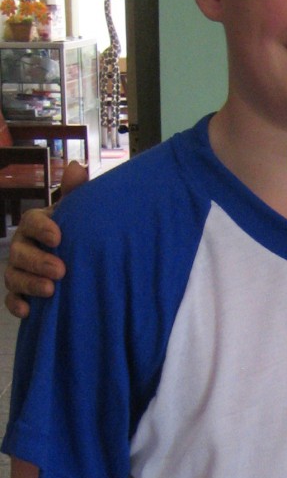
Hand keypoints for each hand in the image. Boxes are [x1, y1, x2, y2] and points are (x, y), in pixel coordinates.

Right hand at [3, 160, 88, 318]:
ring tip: (51, 290)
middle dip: (37, 261)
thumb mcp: (80, 211)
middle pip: (19, 252)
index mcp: (38, 223)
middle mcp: (23, 244)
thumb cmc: (79, 229)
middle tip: (60, 270)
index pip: (31, 221)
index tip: (59, 237)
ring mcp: (19, 268)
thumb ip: (76, 191)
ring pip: (13, 275)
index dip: (42, 228)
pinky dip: (17, 304)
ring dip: (29, 283)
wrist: (83, 256)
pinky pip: (11, 298)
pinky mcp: (20, 291)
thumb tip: (76, 166)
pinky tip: (28, 311)